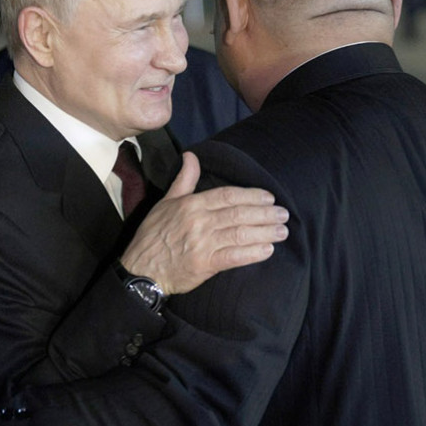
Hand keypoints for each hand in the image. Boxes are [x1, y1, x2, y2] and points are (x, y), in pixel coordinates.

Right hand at [119, 152, 288, 294]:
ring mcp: (203, 243)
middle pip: (239, 213)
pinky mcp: (205, 265)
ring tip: (282, 231)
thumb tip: (191, 155)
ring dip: (265, 232)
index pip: (228, 195)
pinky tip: (267, 250)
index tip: (269, 197)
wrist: (141, 270)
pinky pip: (235, 257)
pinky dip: (253, 253)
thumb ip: (184, 180)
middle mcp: (199, 222)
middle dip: (265, 213)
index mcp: (191, 204)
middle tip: (283, 214)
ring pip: (240, 233)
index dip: (251, 195)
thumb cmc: (153, 236)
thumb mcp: (165, 202)